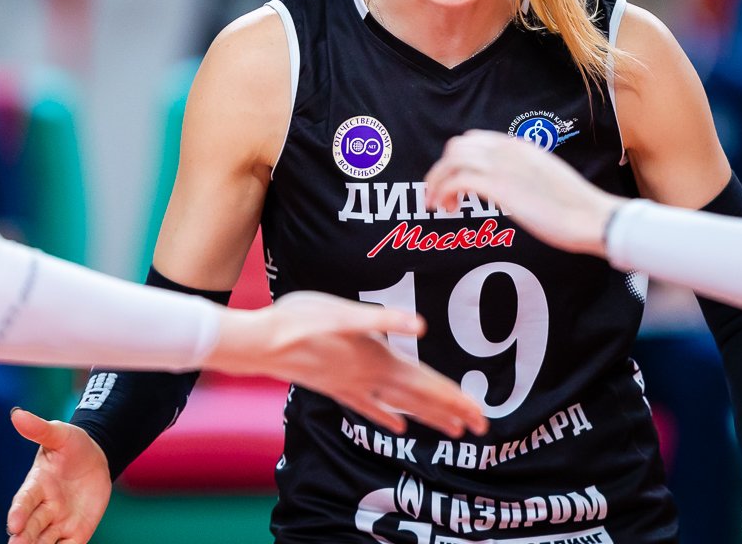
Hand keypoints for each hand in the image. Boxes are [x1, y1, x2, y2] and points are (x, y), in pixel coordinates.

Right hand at [5, 409, 112, 543]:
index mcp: (37, 485)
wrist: (96, 459)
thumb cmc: (72, 445)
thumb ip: (39, 429)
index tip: (13, 524)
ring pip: (44, 542)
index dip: (18, 512)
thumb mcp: (59, 434)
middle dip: (23, 539)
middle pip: (30, 527)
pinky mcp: (76, 533)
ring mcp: (59, 522)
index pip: (24, 501)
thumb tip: (16, 414)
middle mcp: (44, 508)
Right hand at [206, 291, 487, 437]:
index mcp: (376, 358)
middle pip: (418, 399)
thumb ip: (383, 319)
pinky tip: (399, 428)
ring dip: (428, 416)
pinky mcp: (335, 387)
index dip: (454, 398)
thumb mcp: (343, 312)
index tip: (479, 415)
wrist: (260, 344)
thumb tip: (420, 325)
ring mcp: (351, 386)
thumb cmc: (299, 320)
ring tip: (453, 430)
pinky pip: (369, 408)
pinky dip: (387, 418)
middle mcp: (368, 377)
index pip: (424, 383)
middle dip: (451, 412)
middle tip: (481, 428)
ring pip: (399, 406)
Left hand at [424, 130, 624, 257]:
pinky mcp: (499, 187)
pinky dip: (443, 193)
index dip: (456, 161)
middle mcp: (507, 150)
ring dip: (437, 182)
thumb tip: (510, 185)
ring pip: (450, 162)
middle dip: (441, 170)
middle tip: (439, 194)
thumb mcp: (545, 177)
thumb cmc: (573, 205)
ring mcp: (502, 166)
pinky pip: (456, 181)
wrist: (590, 216)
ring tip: (438, 204)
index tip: (452, 181)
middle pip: (455, 147)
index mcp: (519, 145)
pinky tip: (448, 208)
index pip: (473, 140)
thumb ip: (523, 173)